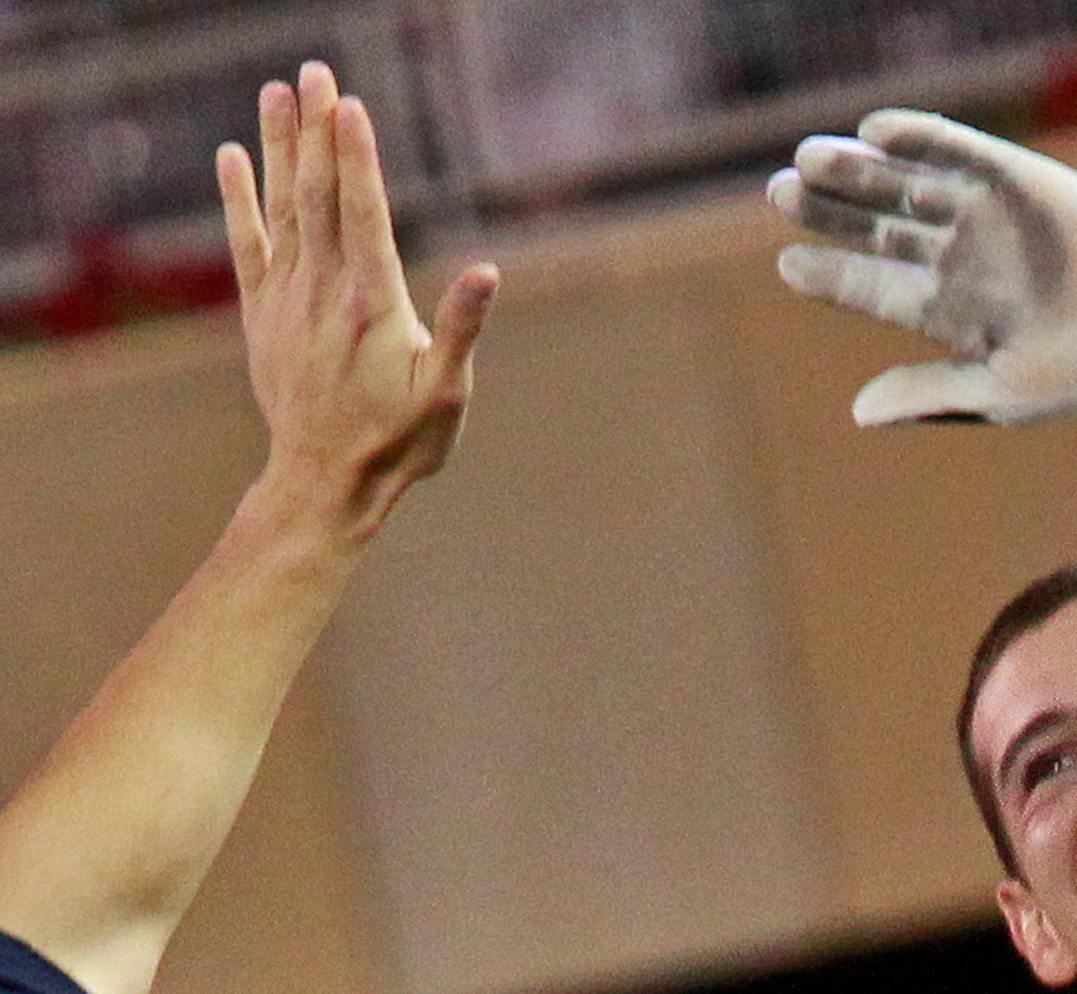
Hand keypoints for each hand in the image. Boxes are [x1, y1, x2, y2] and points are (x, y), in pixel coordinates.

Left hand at [216, 61, 498, 542]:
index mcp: (373, 305)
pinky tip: (232, 157)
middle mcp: (325, 292)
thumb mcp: (447, 393)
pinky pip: (249, 244)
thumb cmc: (400, 441)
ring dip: (279, 147)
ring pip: (283, 208)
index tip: (348, 105)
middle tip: (314, 73)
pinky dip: (239, 198)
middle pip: (318, 195)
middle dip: (315, 131)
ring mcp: (289, 300)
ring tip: (277, 92)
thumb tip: (487, 272)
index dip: (355, 157)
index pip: (362, 214)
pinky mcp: (265, 314)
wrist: (327, 481)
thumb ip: (461, 328)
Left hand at [769, 109, 1076, 425]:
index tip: (787, 262)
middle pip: (879, 227)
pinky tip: (875, 130)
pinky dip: (922, 136)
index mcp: (950, 309)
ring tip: (809, 158)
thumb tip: (857, 412)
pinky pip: (961, 150)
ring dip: (860, 169)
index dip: (830, 273)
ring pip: (908, 184)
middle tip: (780, 192)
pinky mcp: (1019, 178)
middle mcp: (961, 256)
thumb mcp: (999, 389)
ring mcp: (987, 214)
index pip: (874, 286)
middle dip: (831, 209)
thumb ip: (927, 394)